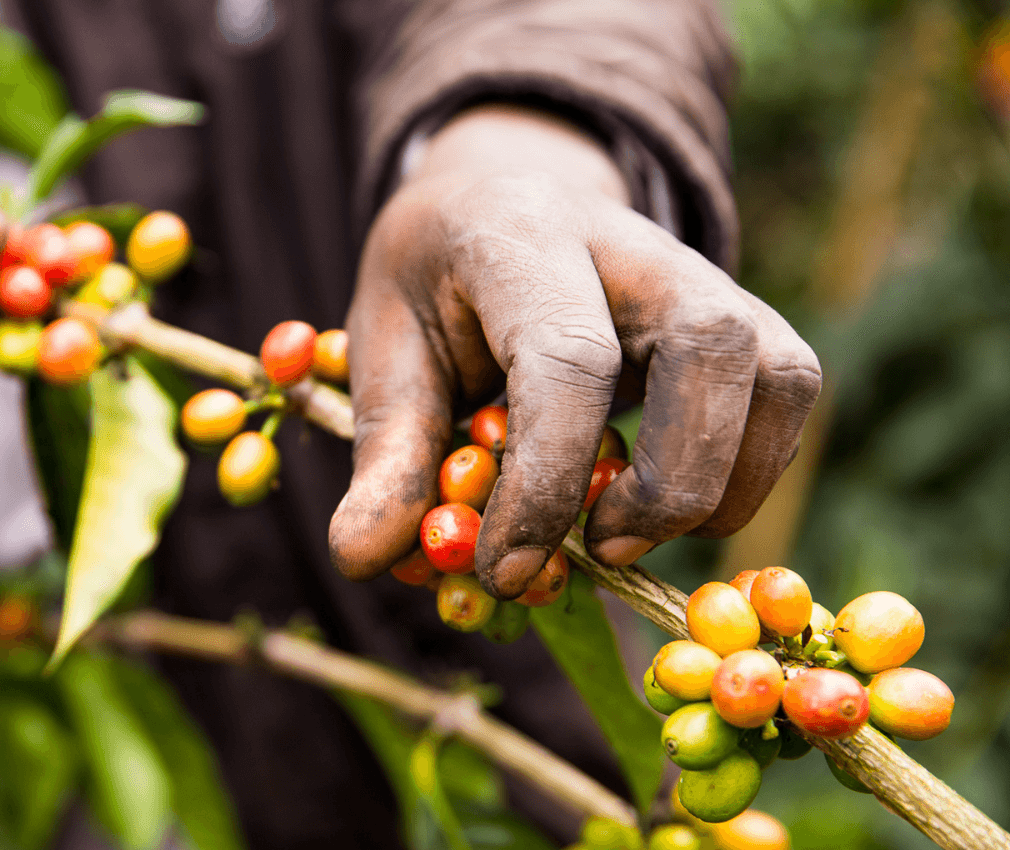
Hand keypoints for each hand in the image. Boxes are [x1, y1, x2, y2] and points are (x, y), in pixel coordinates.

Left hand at [328, 105, 820, 596]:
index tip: (504, 569)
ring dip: (722, 483)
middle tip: (597, 551)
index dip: (545, 480)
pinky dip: (747, 472)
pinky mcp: (740, 313)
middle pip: (707, 345)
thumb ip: (383, 451)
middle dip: (667, 480)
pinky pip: (787, 392)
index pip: (565, 355)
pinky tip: (668, 507)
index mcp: (520, 234)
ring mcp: (699, 272)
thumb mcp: (382, 349)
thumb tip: (363, 557)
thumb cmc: (434, 287)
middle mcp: (630, 241)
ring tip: (628, 534)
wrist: (495, 204)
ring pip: (776, 369)